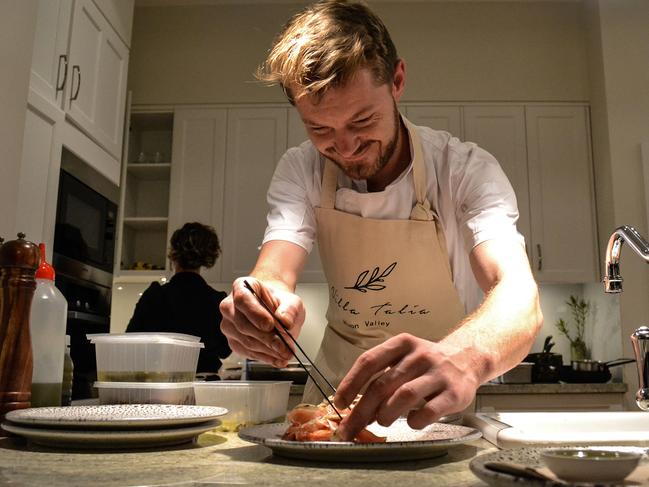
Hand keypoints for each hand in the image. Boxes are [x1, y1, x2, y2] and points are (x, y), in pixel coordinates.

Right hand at [219, 277, 304, 367]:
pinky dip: (264, 357)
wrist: (275, 310)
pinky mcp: (234, 342)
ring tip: (285, 353)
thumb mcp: (291, 301)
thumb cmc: (279, 302)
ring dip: (267, 350)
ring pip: (245, 341)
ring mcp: (229, 325)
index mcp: (242, 287)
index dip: (256, 313)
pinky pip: (246, 353)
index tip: (271, 325)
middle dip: (267, 338)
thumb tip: (286, 322)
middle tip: (284, 345)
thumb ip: (290, 309)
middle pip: (243, 325)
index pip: (242, 299)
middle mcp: (230, 306)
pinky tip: (277, 358)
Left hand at [333, 333, 480, 440]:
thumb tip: (353, 407)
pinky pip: (429, 411)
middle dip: (361, 410)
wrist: (467, 359)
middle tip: (350, 427)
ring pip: (404, 395)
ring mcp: (438, 373)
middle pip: (382, 384)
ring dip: (386, 414)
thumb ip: (382, 376)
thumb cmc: (426, 364)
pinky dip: (414, 421)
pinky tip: (411, 422)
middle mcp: (419, 355)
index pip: (369, 361)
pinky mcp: (454, 393)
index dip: (351, 383)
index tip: (339, 402)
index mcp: (402, 344)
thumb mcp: (403, 358)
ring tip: (382, 421)